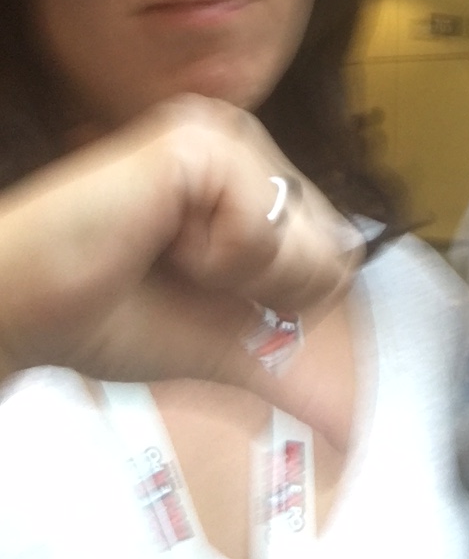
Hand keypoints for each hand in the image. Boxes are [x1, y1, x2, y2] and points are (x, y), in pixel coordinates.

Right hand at [0, 96, 363, 410]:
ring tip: (165, 252)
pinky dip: (211, 256)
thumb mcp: (216, 342)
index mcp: (251, 180)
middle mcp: (244, 146)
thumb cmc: (105, 316)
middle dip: (262, 286)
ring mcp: (222, 135)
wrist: (23, 309)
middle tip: (182, 271)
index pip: (333, 250)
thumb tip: (346, 424)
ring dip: (234, 272)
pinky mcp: (197, 141)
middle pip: (328, 243)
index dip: (280, 296)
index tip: (205, 290)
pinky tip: (156, 237)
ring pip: (297, 234)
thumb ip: (283, 366)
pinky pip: (256, 223)